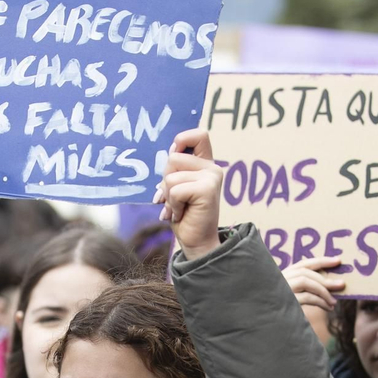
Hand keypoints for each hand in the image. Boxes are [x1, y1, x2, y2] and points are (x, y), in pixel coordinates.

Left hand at [152, 129, 222, 259]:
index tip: (175, 155)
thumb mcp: (175, 187)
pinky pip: (175, 190)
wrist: (196, 242)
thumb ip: (174, 169)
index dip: (182, 139)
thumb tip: (172, 150)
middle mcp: (212, 168)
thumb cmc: (184, 215)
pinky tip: (181, 213)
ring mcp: (212, 177)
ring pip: (170, 177)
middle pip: (173, 157)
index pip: (199, 135)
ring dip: (168, 197)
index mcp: (205, 164)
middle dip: (166, 181)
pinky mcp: (207, 189)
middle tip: (176, 199)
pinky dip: (172, 204)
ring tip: (179, 208)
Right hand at [284, 256, 347, 312]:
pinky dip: (320, 301)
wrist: (273, 328)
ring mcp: (281, 289)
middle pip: (305, 272)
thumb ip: (308, 287)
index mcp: (283, 276)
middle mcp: (280, 279)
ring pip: (305, 281)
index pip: (303, 264)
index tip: (338, 260)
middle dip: (325, 278)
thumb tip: (332, 284)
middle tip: (342, 284)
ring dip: (323, 290)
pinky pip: (307, 297)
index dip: (321, 261)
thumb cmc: (286, 312)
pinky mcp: (285, 301)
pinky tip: (328, 308)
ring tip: (334, 301)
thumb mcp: (295, 295)